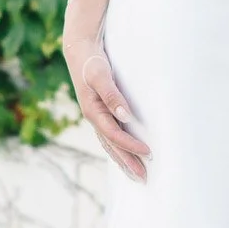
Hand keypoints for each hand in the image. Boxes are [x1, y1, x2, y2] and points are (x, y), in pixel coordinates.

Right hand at [63, 36, 150, 180]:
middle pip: (112, 146)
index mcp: (93, 111)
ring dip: (122, 159)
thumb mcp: (100, 75)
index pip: (115, 135)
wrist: (78, 49)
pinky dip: (118, 148)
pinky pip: (109, 136)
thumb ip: (112, 95)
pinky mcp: (99, 111)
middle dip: (127, 162)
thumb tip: (126, 116)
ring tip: (136, 174)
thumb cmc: (91, 61)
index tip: (149, 152)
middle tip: (144, 178)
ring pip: (109, 144)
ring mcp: (96, 115)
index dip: (131, 146)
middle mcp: (93, 117)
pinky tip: (125, 154)